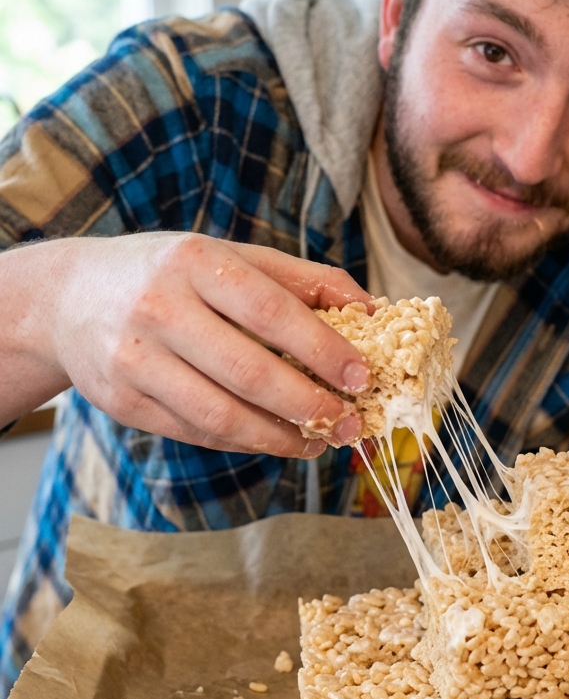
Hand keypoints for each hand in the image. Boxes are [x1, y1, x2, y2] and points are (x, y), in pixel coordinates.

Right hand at [2, 233, 373, 455]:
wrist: (67, 297)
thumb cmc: (169, 274)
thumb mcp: (229, 256)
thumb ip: (300, 279)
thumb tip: (371, 307)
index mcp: (194, 261)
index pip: (271, 311)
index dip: (322, 348)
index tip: (360, 375)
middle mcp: (159, 309)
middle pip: (248, 372)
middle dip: (308, 404)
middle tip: (348, 422)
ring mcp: (134, 360)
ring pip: (221, 415)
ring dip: (280, 437)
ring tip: (318, 441)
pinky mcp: (123, 402)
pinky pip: (196, 432)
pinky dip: (244, 442)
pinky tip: (275, 440)